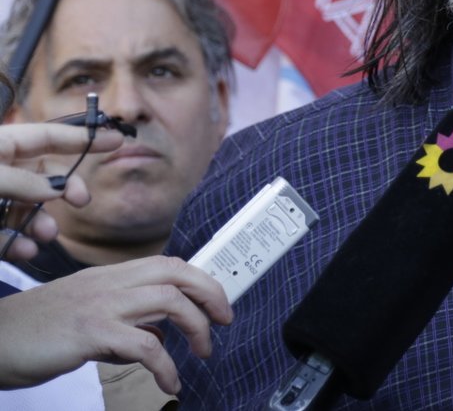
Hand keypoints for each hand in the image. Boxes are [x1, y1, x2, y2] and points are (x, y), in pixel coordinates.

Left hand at [0, 122, 123, 260]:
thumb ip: (23, 181)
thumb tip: (58, 188)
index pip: (47, 136)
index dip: (82, 138)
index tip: (116, 140)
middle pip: (43, 173)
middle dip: (66, 187)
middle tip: (82, 201)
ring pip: (26, 207)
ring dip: (41, 222)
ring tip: (46, 234)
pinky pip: (5, 235)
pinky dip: (18, 244)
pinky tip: (24, 250)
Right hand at [0, 255, 231, 391]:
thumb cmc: (34, 334)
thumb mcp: (86, 319)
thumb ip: (123, 323)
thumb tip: (158, 336)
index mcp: (107, 277)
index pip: (167, 265)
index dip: (199, 280)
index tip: (217, 304)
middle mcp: (107, 284)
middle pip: (176, 273)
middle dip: (210, 294)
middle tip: (224, 321)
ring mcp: (100, 305)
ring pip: (168, 301)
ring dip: (196, 327)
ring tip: (203, 352)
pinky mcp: (90, 333)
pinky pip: (145, 345)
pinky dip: (166, 365)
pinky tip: (170, 383)